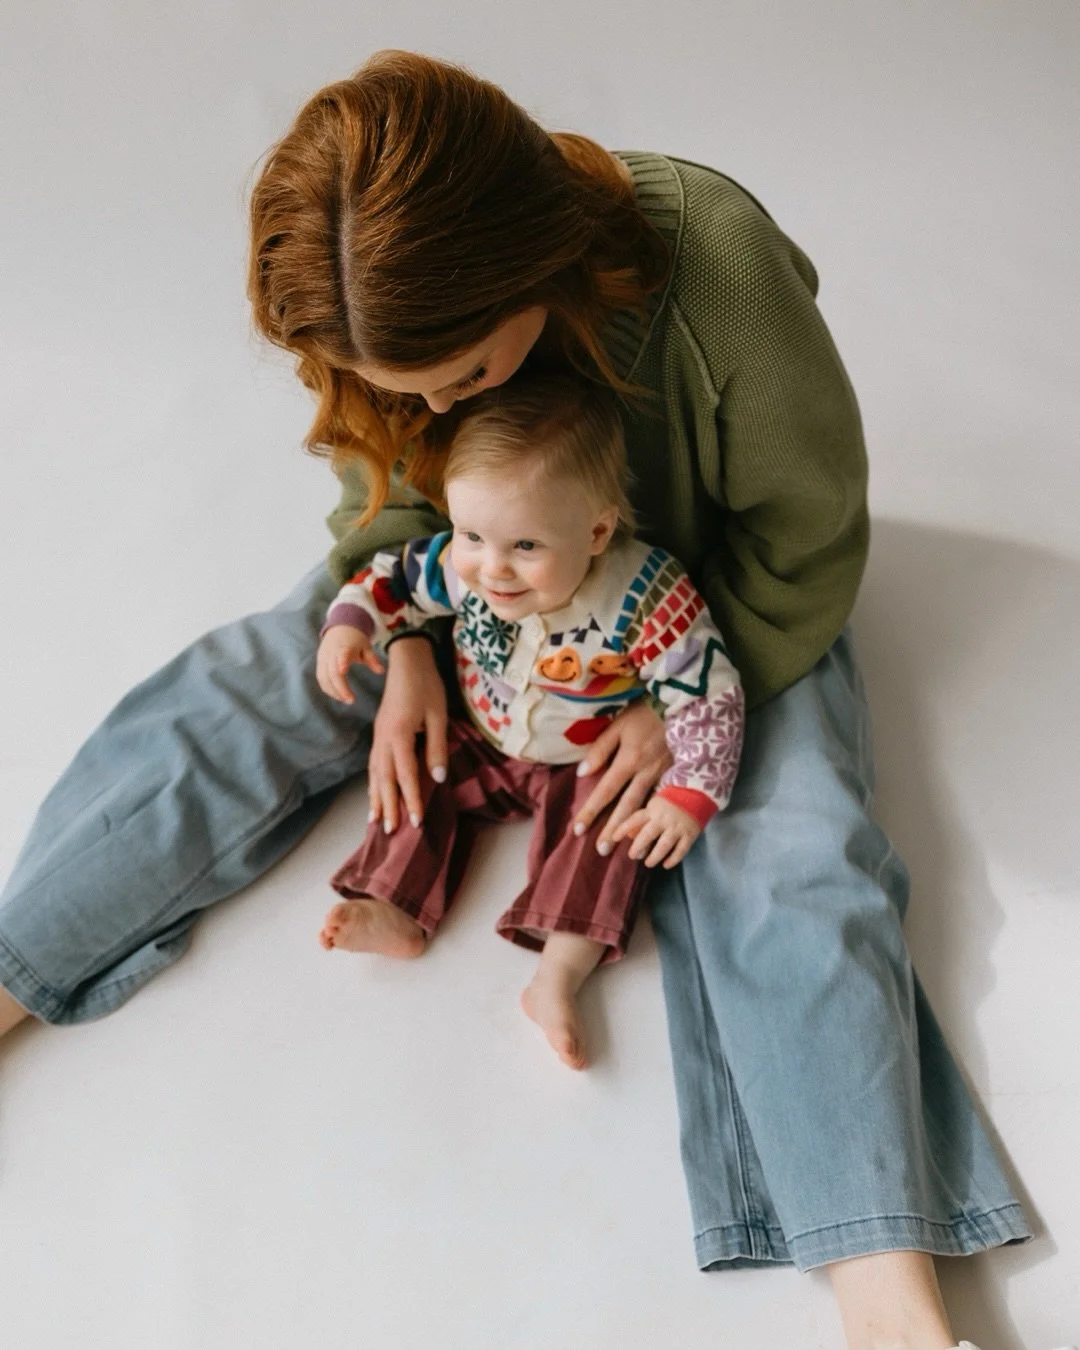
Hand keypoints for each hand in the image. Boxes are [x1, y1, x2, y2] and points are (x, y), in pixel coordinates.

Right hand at [316, 624, 383, 702]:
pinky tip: (337, 695)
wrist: (340, 628)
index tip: (344, 671)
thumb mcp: (366, 647)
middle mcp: (331, 652)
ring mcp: (323, 657)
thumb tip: (381, 671)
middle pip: (332, 672)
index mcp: (345, 647)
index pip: (342, 654)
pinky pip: (321, 678)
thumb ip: (372, 659)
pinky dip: (328, 688)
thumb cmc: (355, 640)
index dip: (342, 662)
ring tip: (346, 700)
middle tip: (351, 700)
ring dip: (333, 691)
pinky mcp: (319, 662)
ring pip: (324, 677)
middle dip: (340, 688)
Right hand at [368, 636, 448, 833]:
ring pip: (374, 773)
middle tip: (391, 831)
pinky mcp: (378, 733)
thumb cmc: (426, 685)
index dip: (411, 799)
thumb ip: (436, 747)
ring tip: (375, 821)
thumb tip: (438, 778)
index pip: (406, 775)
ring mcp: (378, 736)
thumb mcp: (438, 716)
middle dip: (388, 806)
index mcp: (398, 734)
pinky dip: (372, 782)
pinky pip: (373, 763)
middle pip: (384, 779)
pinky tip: (374, 794)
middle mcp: (383, 738)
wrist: (407, 660)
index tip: (415, 822)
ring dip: (376, 798)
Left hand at [572, 700, 673, 852]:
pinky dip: (654, 818)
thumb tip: (583, 773)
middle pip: (625, 807)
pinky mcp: (672, 776)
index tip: (579, 829)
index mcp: (628, 761)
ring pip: (645, 808)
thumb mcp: (618, 726)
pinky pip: (661, 802)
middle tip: (602, 850)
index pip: (605, 792)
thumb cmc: (644, 714)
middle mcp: (645, 774)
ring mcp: (661, 777)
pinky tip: (651, 831)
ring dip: (634, 830)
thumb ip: (600, 750)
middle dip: (613, 830)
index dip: (591, 811)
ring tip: (625, 848)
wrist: (681, 707)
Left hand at [611, 794, 700, 868]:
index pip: (635, 819)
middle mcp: (664, 818)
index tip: (614, 838)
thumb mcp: (654, 804)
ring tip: (648, 863)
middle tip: (632, 855)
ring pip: (664, 845)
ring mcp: (678, 827)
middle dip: (638, 847)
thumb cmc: (671, 799)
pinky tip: (666, 865)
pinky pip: (681, 850)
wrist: (697, 791)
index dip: (623, 828)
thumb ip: (642, 818)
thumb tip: (628, 835)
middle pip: (648, 835)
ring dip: (654, 857)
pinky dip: (673, 859)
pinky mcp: (690, 834)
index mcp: (653, 809)